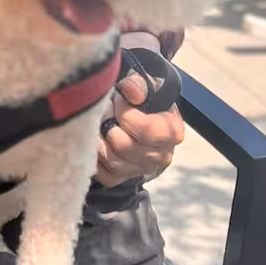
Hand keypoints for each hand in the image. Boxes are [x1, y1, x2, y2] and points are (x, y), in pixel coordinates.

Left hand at [95, 70, 184, 186]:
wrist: (142, 123)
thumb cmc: (144, 102)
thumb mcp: (148, 88)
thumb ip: (140, 85)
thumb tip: (129, 91)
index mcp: (171, 132)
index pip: (144, 130)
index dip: (125, 112)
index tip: (117, 99)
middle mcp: (161, 156)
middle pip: (124, 146)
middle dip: (108, 124)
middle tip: (104, 110)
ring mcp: (141, 170)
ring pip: (111, 160)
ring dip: (98, 139)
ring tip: (98, 123)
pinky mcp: (121, 179)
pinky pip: (101, 172)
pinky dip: (94, 155)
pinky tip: (95, 139)